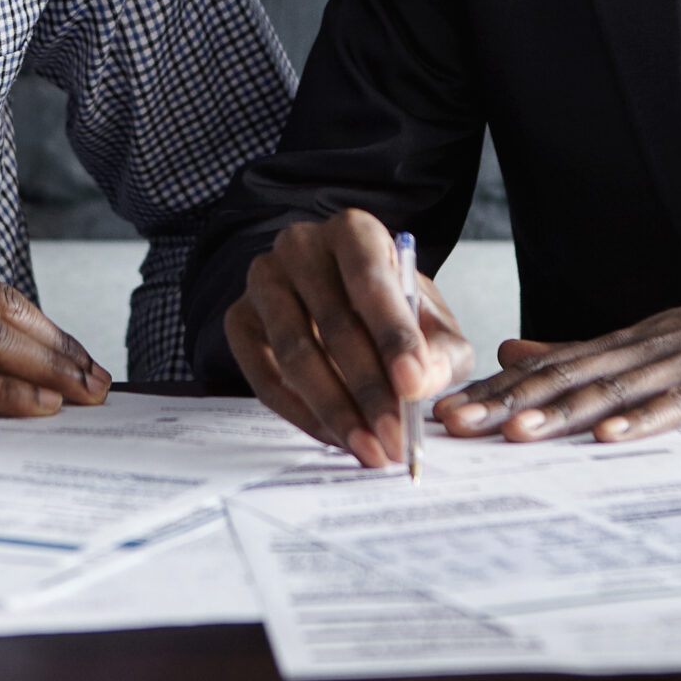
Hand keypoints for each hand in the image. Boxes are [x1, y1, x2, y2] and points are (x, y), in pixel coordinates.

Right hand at [223, 208, 475, 467]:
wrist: (346, 308)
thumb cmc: (394, 314)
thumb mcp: (434, 328)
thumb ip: (440, 354)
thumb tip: (418, 384)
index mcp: (354, 231)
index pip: (370, 280)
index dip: (393, 335)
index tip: (413, 385)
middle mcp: (301, 245)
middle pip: (332, 323)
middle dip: (369, 390)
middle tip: (394, 438)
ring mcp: (263, 280)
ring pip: (295, 353)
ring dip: (334, 410)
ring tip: (369, 448)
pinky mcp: (239, 319)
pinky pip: (263, 376)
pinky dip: (301, 415)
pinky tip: (334, 437)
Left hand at [438, 275, 680, 443]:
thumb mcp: (652, 339)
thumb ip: (585, 351)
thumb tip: (515, 352)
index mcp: (626, 340)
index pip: (550, 365)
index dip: (497, 387)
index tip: (447, 407)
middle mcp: (645, 347)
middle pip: (567, 376)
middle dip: (508, 401)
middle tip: (456, 423)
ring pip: (613, 389)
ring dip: (563, 412)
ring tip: (515, 432)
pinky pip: (680, 406)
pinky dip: (644, 420)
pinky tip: (611, 436)